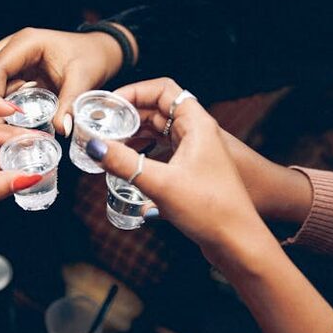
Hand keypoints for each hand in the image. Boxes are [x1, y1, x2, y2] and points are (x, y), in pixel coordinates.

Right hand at [0, 27, 133, 135]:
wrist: (99, 52)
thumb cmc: (91, 58)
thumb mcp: (83, 80)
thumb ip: (69, 104)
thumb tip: (61, 129)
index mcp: (27, 42)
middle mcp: (11, 46)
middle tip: (0, 119)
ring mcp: (8, 57)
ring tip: (6, 115)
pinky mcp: (10, 70)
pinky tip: (11, 112)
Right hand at [85, 77, 271, 266]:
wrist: (237, 242)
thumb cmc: (211, 209)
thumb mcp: (161, 183)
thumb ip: (124, 162)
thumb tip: (94, 145)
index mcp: (197, 124)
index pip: (163, 89)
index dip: (134, 91)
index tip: (109, 105)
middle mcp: (197, 134)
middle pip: (157, 110)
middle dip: (128, 115)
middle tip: (102, 126)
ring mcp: (195, 153)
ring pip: (159, 132)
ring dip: (134, 135)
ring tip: (110, 145)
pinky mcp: (192, 172)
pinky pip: (162, 152)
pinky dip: (143, 153)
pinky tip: (128, 166)